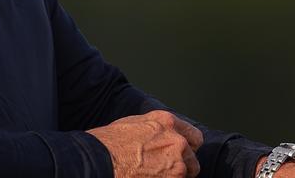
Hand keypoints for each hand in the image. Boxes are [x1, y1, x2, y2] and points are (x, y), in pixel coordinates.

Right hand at [86, 110, 203, 176]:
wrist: (100, 161)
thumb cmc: (109, 143)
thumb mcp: (134, 124)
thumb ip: (156, 129)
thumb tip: (162, 136)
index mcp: (167, 122)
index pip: (195, 137)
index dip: (187, 147)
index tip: (179, 154)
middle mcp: (177, 141)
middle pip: (193, 159)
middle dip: (182, 165)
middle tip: (163, 169)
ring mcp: (177, 164)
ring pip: (187, 174)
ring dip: (174, 176)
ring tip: (155, 175)